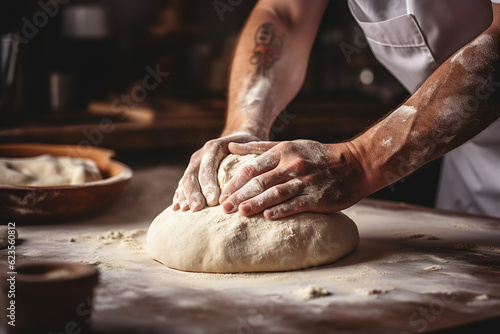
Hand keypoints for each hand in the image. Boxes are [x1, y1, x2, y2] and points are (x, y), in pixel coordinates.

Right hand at [173, 131, 261, 211]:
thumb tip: (235, 149)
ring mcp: (193, 165)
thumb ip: (247, 148)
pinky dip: (179, 196)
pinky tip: (177, 208)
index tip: (213, 201)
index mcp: (213, 147)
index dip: (209, 184)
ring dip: (184, 197)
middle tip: (197, 209)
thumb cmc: (247, 145)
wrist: (237, 139)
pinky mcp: (191, 173)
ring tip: (185, 211)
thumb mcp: (251, 143)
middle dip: (193, 193)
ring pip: (184, 181)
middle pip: (192, 175)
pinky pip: (182, 186)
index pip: (208, 167)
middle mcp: (200, 155)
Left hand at [219, 140, 367, 218]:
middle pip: (260, 182)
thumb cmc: (318, 156)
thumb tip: (232, 146)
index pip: (252, 168)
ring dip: (256, 203)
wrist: (355, 164)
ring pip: (276, 193)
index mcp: (283, 152)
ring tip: (240, 213)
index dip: (234, 182)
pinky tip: (268, 217)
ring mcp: (305, 181)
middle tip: (223, 208)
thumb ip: (260, 147)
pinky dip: (281, 210)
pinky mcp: (318, 197)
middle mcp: (292, 165)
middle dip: (239, 195)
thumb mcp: (289, 144)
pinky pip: (296, 204)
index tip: (221, 194)